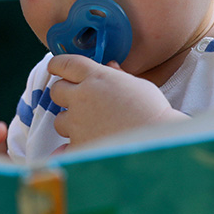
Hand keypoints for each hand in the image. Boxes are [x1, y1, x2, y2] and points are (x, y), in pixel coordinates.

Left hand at [46, 55, 187, 147]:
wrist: (158, 143)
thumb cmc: (153, 113)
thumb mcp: (138, 86)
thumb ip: (117, 76)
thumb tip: (110, 66)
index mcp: (96, 77)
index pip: (65, 63)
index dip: (57, 65)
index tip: (55, 67)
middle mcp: (82, 97)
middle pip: (56, 90)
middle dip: (64, 94)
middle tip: (78, 100)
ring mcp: (78, 123)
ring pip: (59, 120)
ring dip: (70, 122)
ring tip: (91, 127)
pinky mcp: (79, 145)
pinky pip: (62, 148)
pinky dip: (68, 149)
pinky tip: (80, 147)